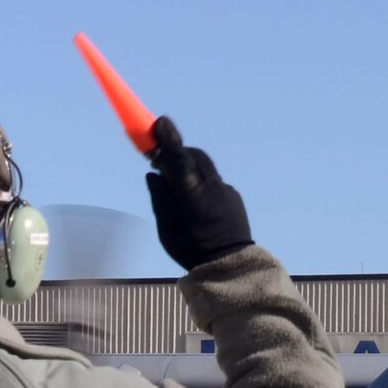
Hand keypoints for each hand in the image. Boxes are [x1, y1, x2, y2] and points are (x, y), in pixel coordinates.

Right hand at [145, 116, 253, 270]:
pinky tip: (197, 203)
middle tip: (159, 159)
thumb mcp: (167, 229)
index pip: (179, 158)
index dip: (168, 138)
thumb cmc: (192, 250)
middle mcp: (212, 188)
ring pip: (205, 166)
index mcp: (192, 195)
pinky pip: (214, 181)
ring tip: (177, 183)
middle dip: (176, 152)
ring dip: (189, 165)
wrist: (231, 266)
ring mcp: (225, 191)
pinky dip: (202, 182)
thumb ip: (160, 198)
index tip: (158, 121)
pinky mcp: (233, 196)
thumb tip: (154, 174)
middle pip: (193, 155)